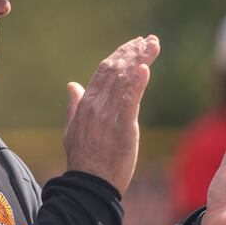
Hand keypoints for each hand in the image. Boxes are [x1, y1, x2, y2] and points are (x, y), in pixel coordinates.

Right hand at [63, 35, 159, 194]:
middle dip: (133, 52)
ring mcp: (108, 116)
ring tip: (154, 45)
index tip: (134, 44)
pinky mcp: (123, 128)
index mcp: (85, 104)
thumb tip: (72, 85)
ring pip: (125, 80)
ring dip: (141, 60)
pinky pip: (130, 101)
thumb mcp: (71, 129)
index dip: (120, 55)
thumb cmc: (82, 159)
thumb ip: (74, 105)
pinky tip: (145, 68)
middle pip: (116, 70)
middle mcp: (96, 105)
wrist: (88, 184)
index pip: (104, 71)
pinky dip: (137, 83)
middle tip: (149, 40)